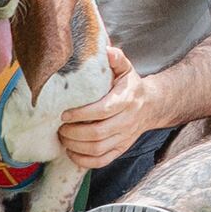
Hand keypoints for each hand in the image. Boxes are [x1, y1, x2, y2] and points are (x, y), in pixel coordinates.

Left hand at [54, 48, 155, 166]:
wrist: (150, 105)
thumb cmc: (131, 85)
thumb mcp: (126, 68)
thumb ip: (116, 58)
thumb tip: (106, 50)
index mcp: (127, 100)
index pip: (103, 110)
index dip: (81, 114)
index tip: (64, 113)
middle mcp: (127, 121)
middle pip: (98, 133)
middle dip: (74, 132)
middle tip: (60, 127)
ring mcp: (124, 137)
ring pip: (98, 149)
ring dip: (76, 146)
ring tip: (63, 137)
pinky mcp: (121, 149)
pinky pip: (102, 161)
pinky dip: (84, 160)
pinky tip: (71, 152)